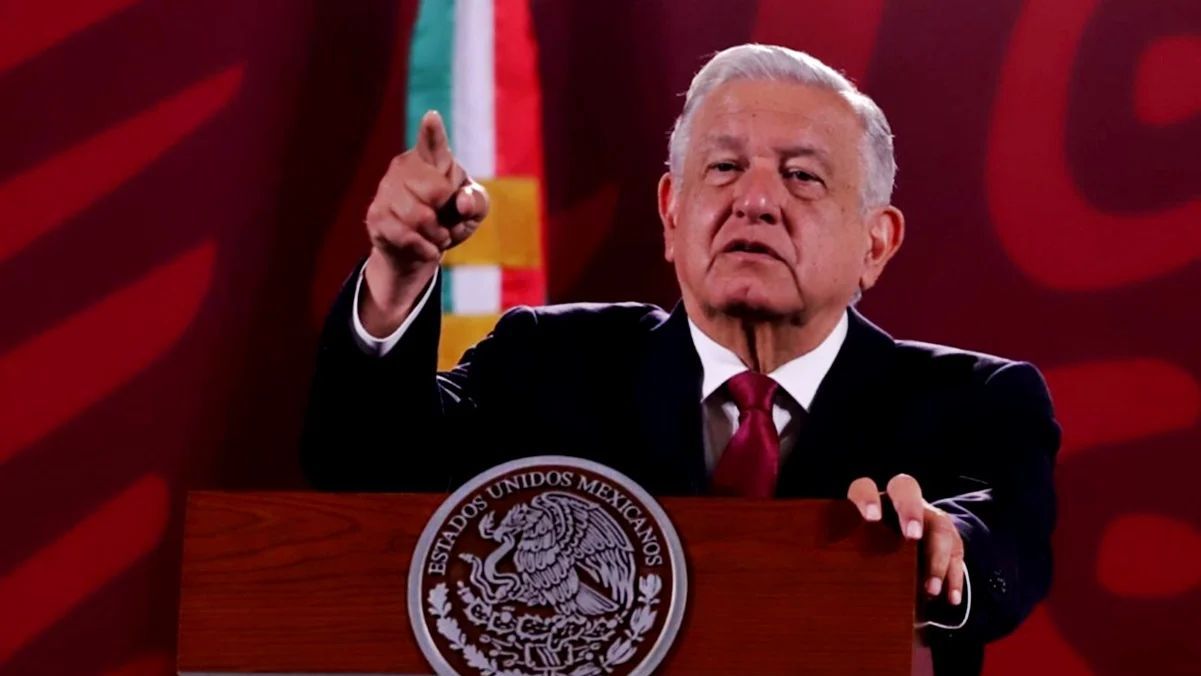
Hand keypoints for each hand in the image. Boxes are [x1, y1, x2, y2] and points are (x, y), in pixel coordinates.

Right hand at [360, 110, 489, 333]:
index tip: (432, 117)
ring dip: (437, 235)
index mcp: (433, 159)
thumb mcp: (474, 211)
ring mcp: (386, 189)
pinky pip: (406, 236)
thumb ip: (476, 201)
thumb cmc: (450, 219)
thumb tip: (462, 202)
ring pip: (420, 217)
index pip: (433, 143)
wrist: (421, 250)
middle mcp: (405, 167)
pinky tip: (427, 248)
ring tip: (437, 235)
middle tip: (445, 221)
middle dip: (447, 214)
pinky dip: (425, 248)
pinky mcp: (376, 215)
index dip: (432, 132)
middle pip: (436, 192)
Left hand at [847, 474, 965, 605]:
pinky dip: (954, 578)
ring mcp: (926, 516)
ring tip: (931, 590)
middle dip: (909, 510)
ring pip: (938, 526)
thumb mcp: (855, 554)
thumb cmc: (864, 556)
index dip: (866, 500)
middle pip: (906, 489)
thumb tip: (827, 590)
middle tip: (912, 535)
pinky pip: (957, 552)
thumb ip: (847, 560)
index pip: (864, 488)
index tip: (870, 519)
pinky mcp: (948, 536)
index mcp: (869, 503)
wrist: (899, 550)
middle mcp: (898, 502)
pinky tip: (950, 599)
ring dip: (937, 559)